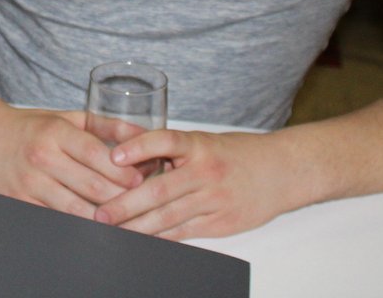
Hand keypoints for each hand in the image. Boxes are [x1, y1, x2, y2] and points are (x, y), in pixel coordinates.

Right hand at [0, 106, 146, 217]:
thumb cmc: (31, 127)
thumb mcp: (66, 117)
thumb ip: (105, 124)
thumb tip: (143, 132)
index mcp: (54, 132)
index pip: (95, 154)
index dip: (121, 170)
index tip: (141, 179)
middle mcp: (41, 158)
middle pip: (91, 186)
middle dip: (120, 198)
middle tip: (140, 203)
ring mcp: (29, 184)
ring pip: (76, 210)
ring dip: (104, 218)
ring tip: (124, 220)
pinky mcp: (20, 203)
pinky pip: (56, 219)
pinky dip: (78, 224)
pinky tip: (94, 225)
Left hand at [94, 128, 297, 238]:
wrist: (282, 171)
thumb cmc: (234, 153)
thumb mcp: (203, 142)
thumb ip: (170, 152)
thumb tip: (125, 162)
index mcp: (198, 145)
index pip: (165, 141)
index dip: (139, 147)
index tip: (114, 156)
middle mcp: (205, 172)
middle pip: (160, 190)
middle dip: (126, 204)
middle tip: (100, 214)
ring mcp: (214, 200)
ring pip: (169, 217)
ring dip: (138, 227)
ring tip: (113, 232)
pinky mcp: (221, 223)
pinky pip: (184, 232)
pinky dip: (161, 237)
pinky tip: (142, 241)